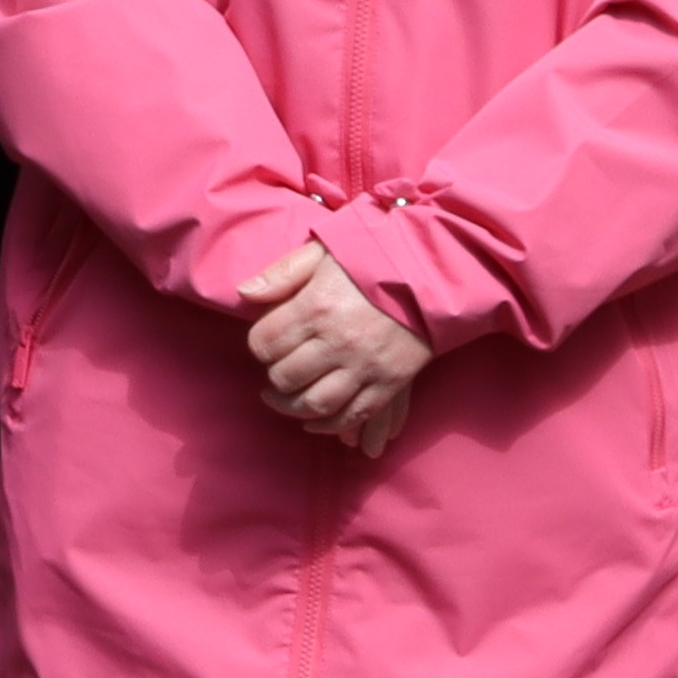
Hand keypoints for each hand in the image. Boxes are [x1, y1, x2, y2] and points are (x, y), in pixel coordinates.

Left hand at [242, 240, 431, 460]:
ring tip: (285, 401)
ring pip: (315, 403)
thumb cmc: (374, 258)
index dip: (259, 345)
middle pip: (286, 376)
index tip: (266, 343)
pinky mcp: (390, 383)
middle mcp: (338, 340)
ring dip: (292, 409)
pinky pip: (354, 416)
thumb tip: (244, 294)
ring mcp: (365, 366)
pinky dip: (330, 426)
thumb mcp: (324, 251)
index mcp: (316, 306)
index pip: (265, 341)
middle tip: (273, 375)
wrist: (433, 272)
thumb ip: (282, 273)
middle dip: (273, 378)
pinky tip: (315, 422)